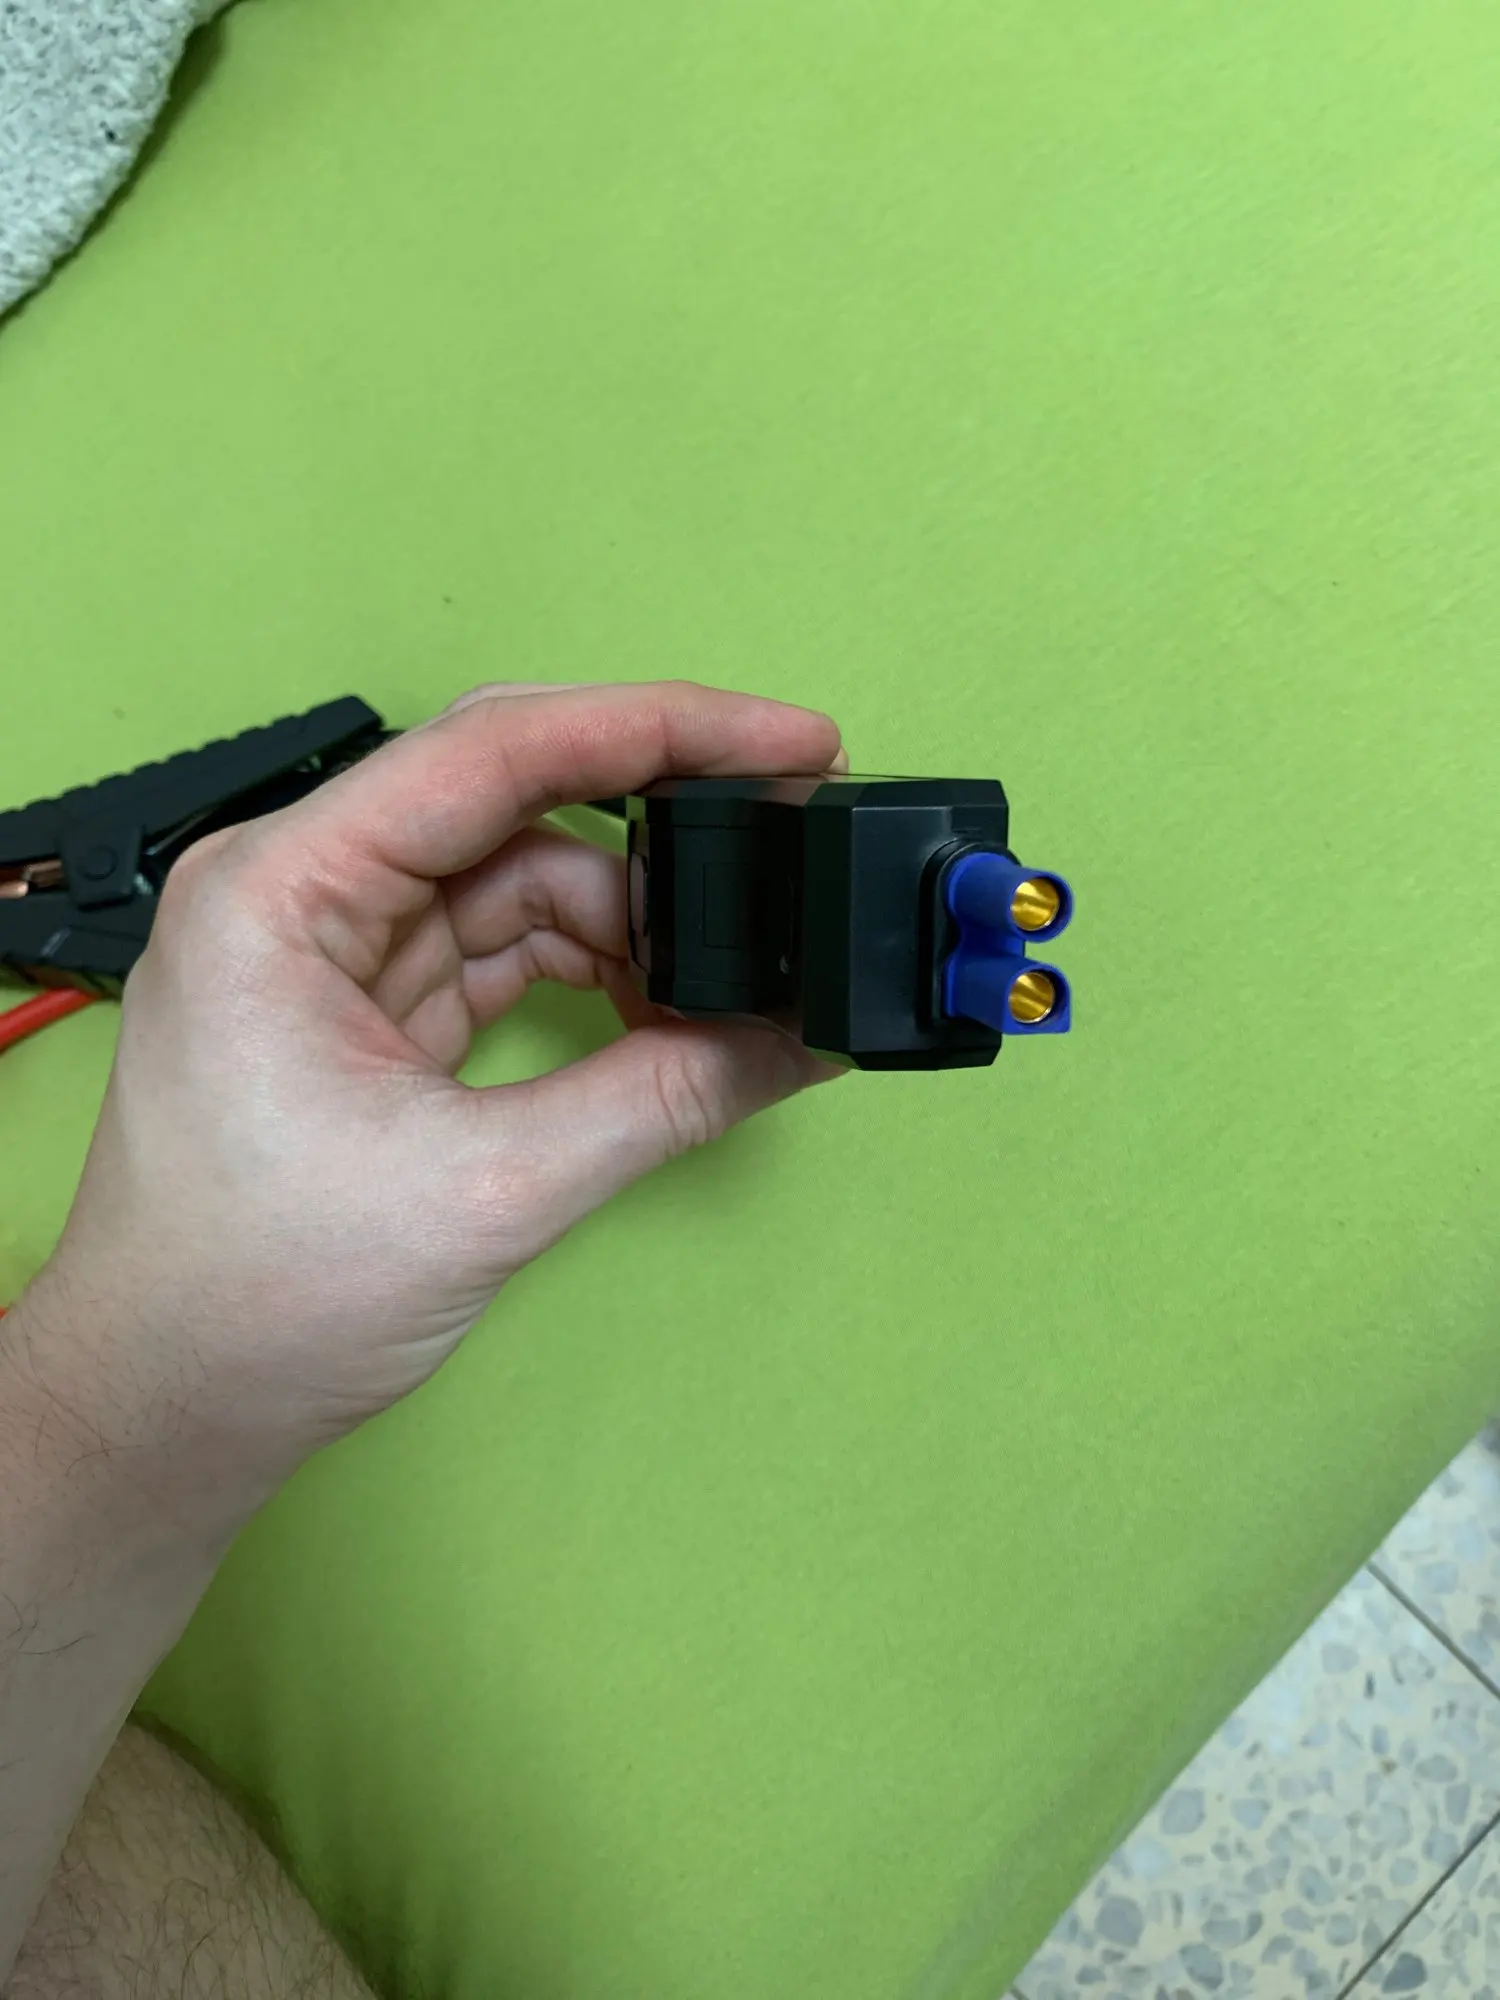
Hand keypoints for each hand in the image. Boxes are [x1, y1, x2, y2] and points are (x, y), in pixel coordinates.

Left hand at [15, 681, 845, 1507]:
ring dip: (636, 920)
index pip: (492, 752)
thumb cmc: (247, 1299)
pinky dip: (599, 970)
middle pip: (515, 794)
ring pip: (525, 874)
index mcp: (280, 889)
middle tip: (789, 814)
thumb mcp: (485, 1191)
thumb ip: (658, 1098)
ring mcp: (339, 944)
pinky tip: (664, 1010)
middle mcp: (303, 889)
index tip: (785, 738)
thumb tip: (788, 1039)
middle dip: (660, 805)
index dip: (657, 729)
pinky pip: (511, 945)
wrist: (173, 1403)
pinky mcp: (374, 1000)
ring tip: (722, 986)